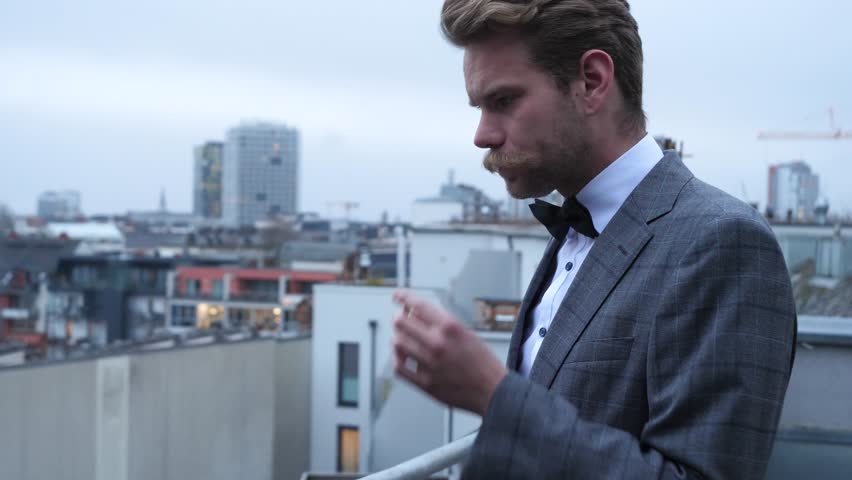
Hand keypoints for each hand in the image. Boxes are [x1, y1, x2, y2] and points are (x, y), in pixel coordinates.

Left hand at [391, 290, 506, 415]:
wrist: (494, 392)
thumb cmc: (483, 363)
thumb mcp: (466, 333)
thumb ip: (441, 323)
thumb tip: (415, 314)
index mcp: (450, 327)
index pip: (418, 304)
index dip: (403, 297)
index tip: (397, 295)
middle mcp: (438, 343)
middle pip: (401, 322)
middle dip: (399, 318)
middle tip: (401, 319)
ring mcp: (430, 364)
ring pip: (397, 343)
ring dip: (397, 338)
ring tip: (403, 339)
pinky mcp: (426, 383)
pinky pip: (399, 368)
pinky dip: (397, 359)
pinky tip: (402, 357)